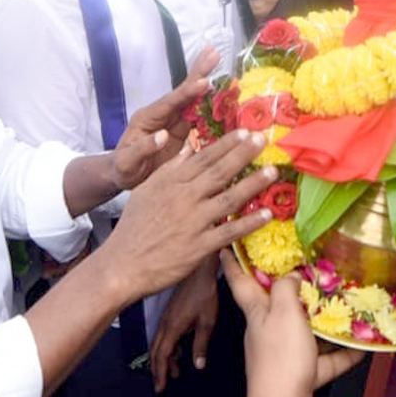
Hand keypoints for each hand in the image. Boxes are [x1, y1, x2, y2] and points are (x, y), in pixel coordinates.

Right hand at [102, 130, 275, 301]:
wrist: (122, 264)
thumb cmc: (133, 227)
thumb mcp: (146, 191)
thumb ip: (169, 169)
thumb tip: (189, 148)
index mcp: (171, 183)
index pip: (203, 158)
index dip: (227, 144)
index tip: (246, 131)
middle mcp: (184, 198)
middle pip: (219, 172)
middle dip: (244, 154)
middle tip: (264, 140)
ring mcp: (193, 222)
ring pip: (228, 199)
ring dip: (253, 184)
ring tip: (273, 171)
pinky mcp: (199, 247)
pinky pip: (229, 232)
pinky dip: (248, 223)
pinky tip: (267, 214)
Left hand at [111, 47, 220, 189]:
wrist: (123, 176)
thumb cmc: (122, 168)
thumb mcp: (127, 161)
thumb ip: (143, 148)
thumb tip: (164, 135)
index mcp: (148, 118)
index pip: (171, 102)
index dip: (187, 92)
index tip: (204, 82)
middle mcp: (163, 114)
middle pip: (184, 92)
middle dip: (198, 72)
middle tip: (213, 52)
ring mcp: (174, 122)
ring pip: (194, 100)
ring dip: (207, 82)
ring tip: (218, 60)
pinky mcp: (183, 132)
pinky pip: (200, 116)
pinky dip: (213, 105)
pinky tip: (226, 95)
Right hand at [150, 254, 218, 391]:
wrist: (200, 271)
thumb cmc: (205, 293)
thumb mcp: (207, 321)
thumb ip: (201, 344)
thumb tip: (197, 364)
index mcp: (172, 327)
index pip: (162, 356)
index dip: (160, 373)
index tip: (160, 387)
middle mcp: (165, 323)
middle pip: (156, 352)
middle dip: (158, 369)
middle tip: (161, 385)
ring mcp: (166, 317)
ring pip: (158, 343)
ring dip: (163, 359)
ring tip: (173, 371)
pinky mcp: (170, 312)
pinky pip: (163, 334)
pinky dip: (166, 347)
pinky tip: (176, 350)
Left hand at [223, 251, 363, 396]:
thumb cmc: (279, 357)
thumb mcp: (283, 312)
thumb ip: (286, 288)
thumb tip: (292, 276)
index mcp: (257, 314)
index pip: (240, 282)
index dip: (233, 263)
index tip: (226, 249)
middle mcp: (266, 333)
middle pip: (276, 307)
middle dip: (290, 292)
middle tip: (310, 274)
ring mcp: (282, 357)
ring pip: (303, 334)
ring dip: (324, 325)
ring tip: (346, 310)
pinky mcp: (299, 378)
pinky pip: (323, 362)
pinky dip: (341, 355)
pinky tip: (362, 348)